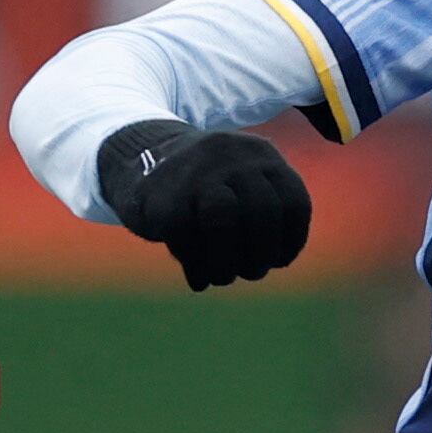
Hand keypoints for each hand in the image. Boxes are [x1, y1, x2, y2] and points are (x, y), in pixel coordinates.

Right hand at [97, 118, 309, 291]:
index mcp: (259, 154)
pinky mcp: (162, 197)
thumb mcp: (242, 184)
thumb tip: (277, 260)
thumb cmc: (203, 187)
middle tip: (251, 273)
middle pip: (262, 212)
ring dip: (228, 262)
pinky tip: (196, 276)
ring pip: (223, 219)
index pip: (293, 201)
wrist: (138, 157)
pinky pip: (185, 238)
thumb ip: (264, 214)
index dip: (292, 240)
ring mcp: (194, 172)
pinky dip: (195, 265)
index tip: (278, 261)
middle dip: (261, 255)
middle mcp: (230, 155)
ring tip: (222, 278)